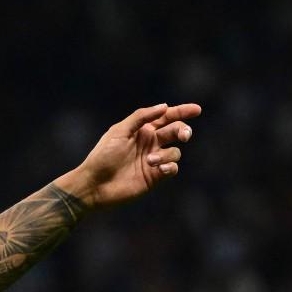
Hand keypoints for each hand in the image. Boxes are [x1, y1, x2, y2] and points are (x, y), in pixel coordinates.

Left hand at [58, 102, 201, 208]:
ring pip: (175, 151)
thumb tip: (164, 106)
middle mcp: (150, 143)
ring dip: (167, 154)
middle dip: (183, 131)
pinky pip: (172, 168)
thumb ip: (141, 117)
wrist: (94, 185)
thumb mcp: (119, 132)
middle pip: (175, 131)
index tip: (197, 109)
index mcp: (141, 130)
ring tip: (149, 161)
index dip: (182, 111)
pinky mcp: (154, 176)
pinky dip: (170, 166)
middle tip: (183, 135)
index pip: (166, 117)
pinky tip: (159, 169)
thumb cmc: (102, 156)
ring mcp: (153, 160)